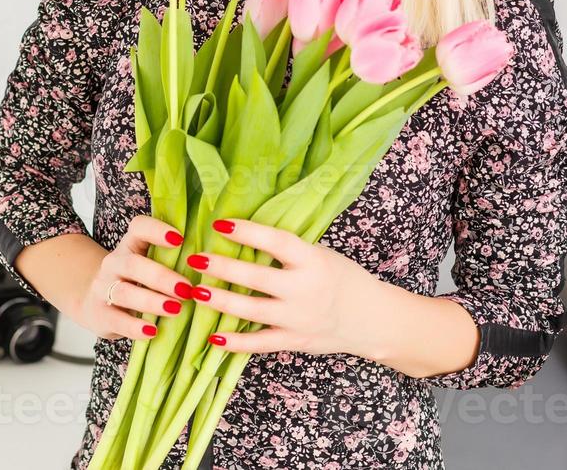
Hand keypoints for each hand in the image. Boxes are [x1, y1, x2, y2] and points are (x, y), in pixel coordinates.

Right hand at [81, 215, 195, 342]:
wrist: (96, 303)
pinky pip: (117, 319)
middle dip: (162, 277)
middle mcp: (114, 263)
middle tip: (187, 289)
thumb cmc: (136, 283)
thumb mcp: (148, 265)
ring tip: (175, 309)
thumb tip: (213, 263)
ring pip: (124, 292)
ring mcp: (104, 289)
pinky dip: (135, 327)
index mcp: (130, 245)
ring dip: (152, 301)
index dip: (157, 230)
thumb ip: (172, 261)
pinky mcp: (100, 314)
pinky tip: (153, 331)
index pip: (138, 227)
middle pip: (133, 264)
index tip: (180, 239)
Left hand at [185, 217, 378, 355]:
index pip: (276, 242)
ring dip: (221, 301)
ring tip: (195, 291)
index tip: (220, 224)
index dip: (248, 232)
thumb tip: (244, 235)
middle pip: (256, 278)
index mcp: (312, 261)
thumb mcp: (321, 255)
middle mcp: (304, 290)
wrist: (371, 319)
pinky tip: (212, 338)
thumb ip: (289, 251)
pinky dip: (235, 343)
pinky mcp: (294, 341)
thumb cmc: (342, 278)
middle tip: (195, 259)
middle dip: (223, 268)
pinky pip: (260, 343)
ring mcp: (298, 318)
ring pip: (252, 311)